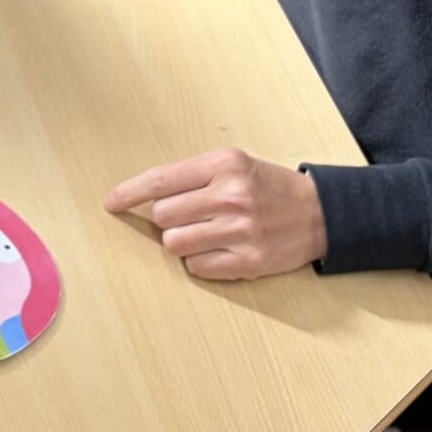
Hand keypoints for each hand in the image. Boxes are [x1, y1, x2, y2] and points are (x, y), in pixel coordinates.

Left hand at [104, 148, 327, 279]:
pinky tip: (220, 249)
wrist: (320, 212)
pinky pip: (197, 268)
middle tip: (192, 216)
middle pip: (163, 216)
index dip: (129, 192)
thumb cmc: (268, 186)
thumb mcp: (234, 163)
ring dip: (182, 241)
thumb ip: (193, 175)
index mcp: (224, 164)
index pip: (161, 180)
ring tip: (206, 233)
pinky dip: (200, 262)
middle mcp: (231, 195)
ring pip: (175, 243)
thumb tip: (146, 196)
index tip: (111, 202)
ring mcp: (240, 230)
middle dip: (169, 219)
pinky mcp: (249, 261)